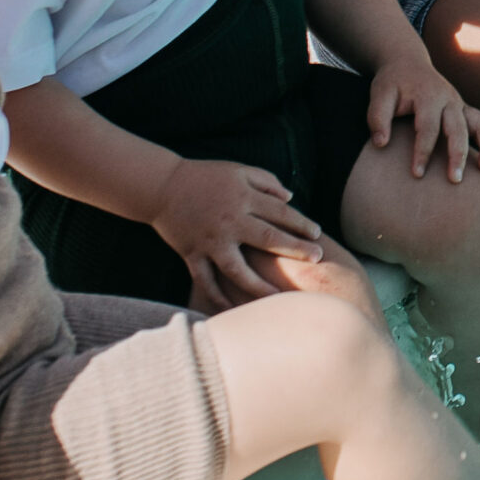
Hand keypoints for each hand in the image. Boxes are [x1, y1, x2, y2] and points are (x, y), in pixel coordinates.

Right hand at [150, 159, 321, 311]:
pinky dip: (217, 297)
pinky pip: (205, 281)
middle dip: (295, 249)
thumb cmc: (205, 176)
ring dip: (259, 285)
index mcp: (242, 198)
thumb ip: (266, 182)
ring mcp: (210, 241)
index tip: (317, 234)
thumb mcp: (238, 170)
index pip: (280, 212)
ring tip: (279, 297)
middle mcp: (229, 221)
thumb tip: (290, 198)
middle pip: (267, 238)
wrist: (162, 186)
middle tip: (317, 258)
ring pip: (237, 269)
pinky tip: (233, 309)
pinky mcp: (192, 254)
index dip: (300, 223)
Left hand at [368, 55, 479, 179]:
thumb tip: (381, 144)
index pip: (428, 127)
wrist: (407, 62)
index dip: (423, 151)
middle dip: (457, 154)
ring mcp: (459, 103)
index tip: (417, 174)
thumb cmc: (392, 83)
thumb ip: (377, 118)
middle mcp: (448, 99)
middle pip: (458, 128)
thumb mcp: (379, 94)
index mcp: (428, 95)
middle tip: (454, 179)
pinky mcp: (464, 109)